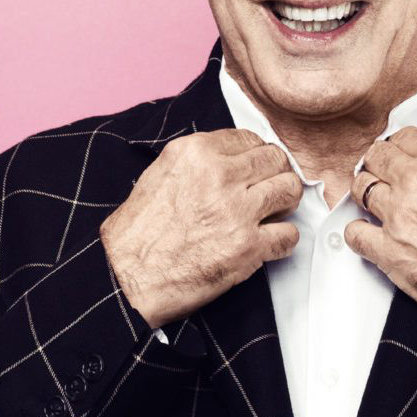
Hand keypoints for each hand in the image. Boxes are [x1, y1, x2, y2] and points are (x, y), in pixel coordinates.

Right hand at [100, 128, 301, 328]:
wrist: (127, 277)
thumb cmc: (137, 233)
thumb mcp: (159, 175)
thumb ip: (197, 162)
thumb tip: (228, 160)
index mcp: (195, 153)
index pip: (248, 138)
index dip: (256, 155)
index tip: (256, 169)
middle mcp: (219, 175)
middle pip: (275, 159)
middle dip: (276, 175)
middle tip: (268, 192)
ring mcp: (237, 211)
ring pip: (289, 190)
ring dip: (285, 204)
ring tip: (272, 215)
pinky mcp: (248, 246)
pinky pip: (289, 234)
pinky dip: (284, 241)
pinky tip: (270, 244)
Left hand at [343, 127, 416, 324]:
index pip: (403, 137)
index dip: (398, 149)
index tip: (397, 158)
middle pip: (376, 158)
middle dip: (377, 167)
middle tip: (382, 180)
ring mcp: (399, 214)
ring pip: (361, 189)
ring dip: (366, 198)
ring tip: (377, 208)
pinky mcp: (388, 249)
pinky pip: (354, 233)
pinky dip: (359, 235)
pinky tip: (372, 238)